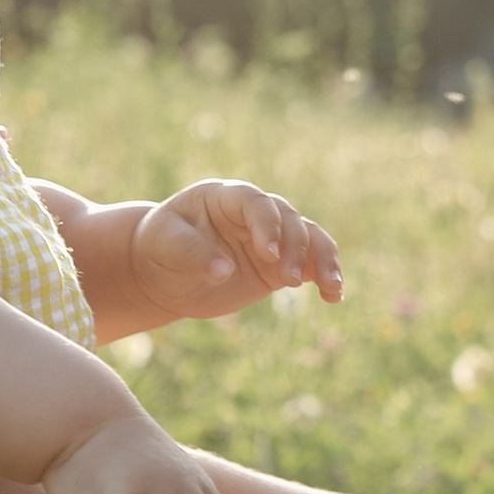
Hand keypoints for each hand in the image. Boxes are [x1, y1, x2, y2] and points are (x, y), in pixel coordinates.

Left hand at [129, 181, 342, 322]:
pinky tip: (334, 296)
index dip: (266, 224)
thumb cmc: (160, 248)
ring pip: (309, 238)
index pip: (255, 202)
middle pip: (288, 219)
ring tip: (330, 287)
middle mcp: (254, 213)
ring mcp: (271, 238)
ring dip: (322, 260)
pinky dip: (325, 276)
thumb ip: (192, 253)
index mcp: (225, 197)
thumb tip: (224, 270)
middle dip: (294, 247)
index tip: (268, 254)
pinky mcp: (279, 264)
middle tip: (288, 280)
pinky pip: (311, 263)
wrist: (165, 272)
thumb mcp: (165, 245)